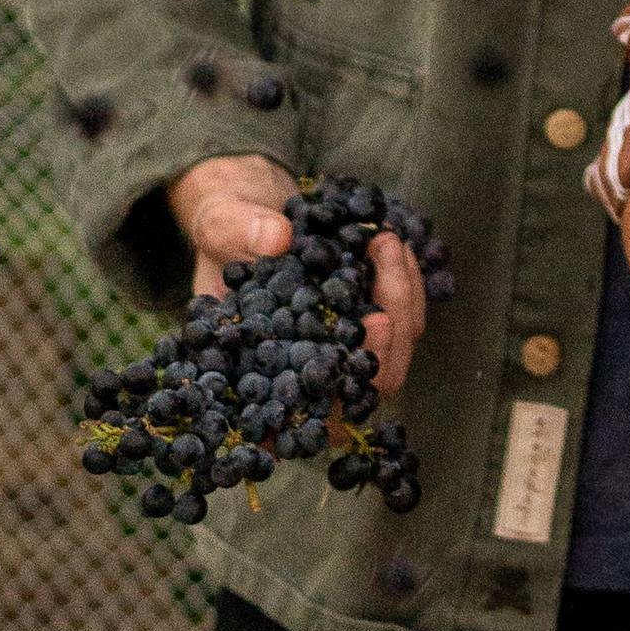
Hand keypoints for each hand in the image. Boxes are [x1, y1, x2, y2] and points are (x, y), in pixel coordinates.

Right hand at [171, 150, 430, 401]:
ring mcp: (343, 358)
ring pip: (391, 361)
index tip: (365, 330)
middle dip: (384, 334)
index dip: (333, 395)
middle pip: (361, 390)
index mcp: (257, 375)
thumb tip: (276, 238)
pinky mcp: (370, 332)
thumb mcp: (221, 224)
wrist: (257, 213)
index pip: (300, 418)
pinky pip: (404, 327)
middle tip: (381, 268)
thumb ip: (239, 232)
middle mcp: (305, 378)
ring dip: (401, 302)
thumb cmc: (230, 230)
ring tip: (385, 242)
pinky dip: (408, 289)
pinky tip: (396, 246)